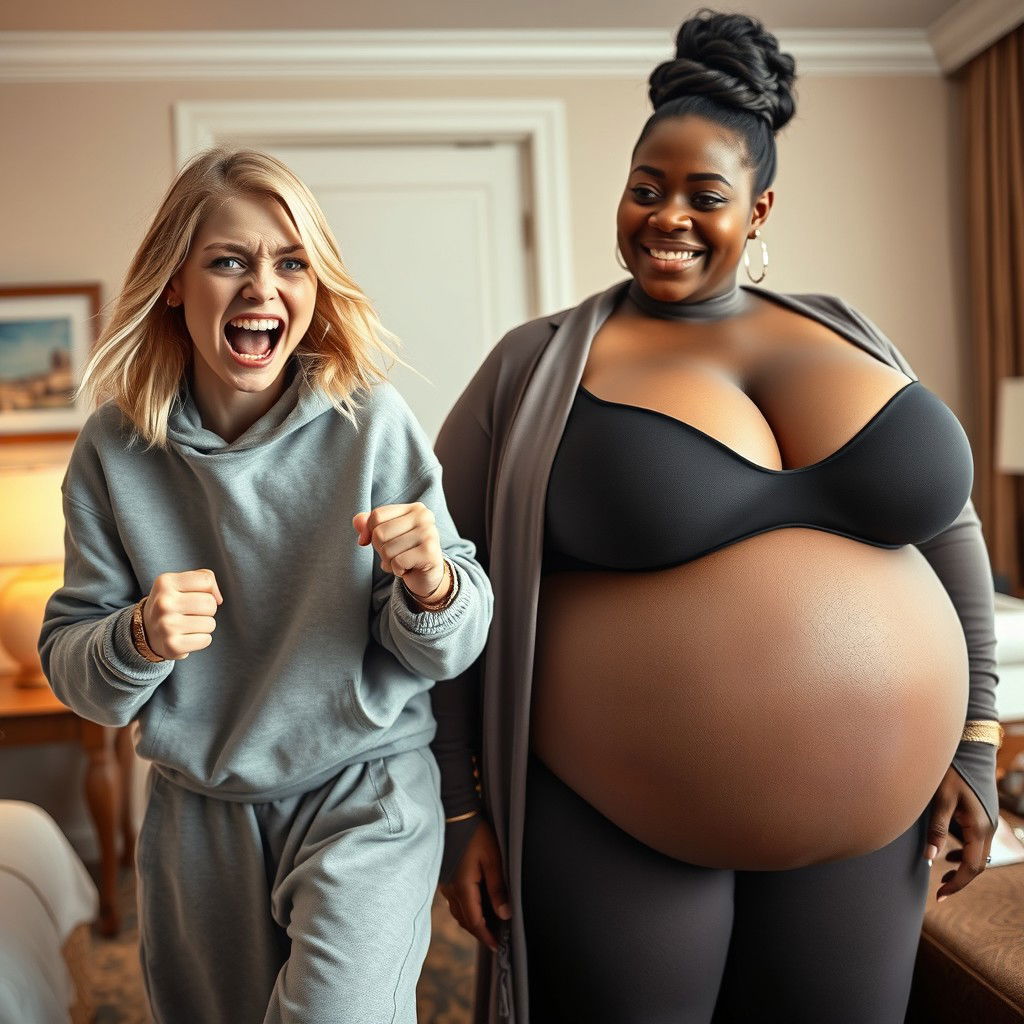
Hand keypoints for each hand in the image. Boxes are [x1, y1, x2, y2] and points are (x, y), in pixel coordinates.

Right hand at [142, 569, 222, 660]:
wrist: (147, 631)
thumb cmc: (171, 604)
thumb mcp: (180, 582)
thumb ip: (204, 578)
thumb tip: (218, 598)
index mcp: (165, 582)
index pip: (206, 581)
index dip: (208, 590)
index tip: (197, 595)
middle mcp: (163, 602)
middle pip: (210, 603)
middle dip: (208, 609)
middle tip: (192, 613)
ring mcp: (166, 625)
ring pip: (210, 623)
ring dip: (205, 625)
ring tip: (189, 624)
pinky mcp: (172, 645)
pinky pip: (206, 640)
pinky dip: (201, 639)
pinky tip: (187, 636)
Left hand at [353, 503, 444, 600]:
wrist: (428, 576)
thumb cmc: (405, 552)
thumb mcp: (386, 536)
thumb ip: (368, 525)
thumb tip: (357, 522)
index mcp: (414, 508)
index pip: (376, 516)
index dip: (370, 533)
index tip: (381, 543)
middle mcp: (424, 517)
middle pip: (379, 533)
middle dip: (381, 550)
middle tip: (397, 554)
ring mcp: (429, 533)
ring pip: (387, 550)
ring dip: (390, 562)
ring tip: (403, 562)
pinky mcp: (430, 552)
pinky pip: (397, 562)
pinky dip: (398, 570)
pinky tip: (409, 569)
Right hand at [439, 819, 511, 951]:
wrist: (455, 814)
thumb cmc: (476, 833)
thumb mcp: (493, 859)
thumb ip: (498, 888)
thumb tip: (504, 915)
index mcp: (462, 888)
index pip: (474, 922)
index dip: (486, 936)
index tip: (497, 947)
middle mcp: (450, 890)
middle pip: (464, 920)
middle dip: (480, 932)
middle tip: (495, 939)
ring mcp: (445, 884)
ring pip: (458, 911)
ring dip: (472, 921)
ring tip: (489, 925)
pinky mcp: (444, 877)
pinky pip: (454, 900)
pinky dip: (466, 908)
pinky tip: (477, 904)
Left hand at [924, 764, 995, 900]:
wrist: (971, 749)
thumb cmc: (953, 771)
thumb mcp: (941, 799)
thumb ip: (937, 829)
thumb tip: (930, 858)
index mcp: (979, 828)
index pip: (971, 867)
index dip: (957, 884)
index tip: (941, 896)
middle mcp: (989, 829)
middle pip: (978, 865)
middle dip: (960, 880)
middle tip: (940, 891)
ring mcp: (989, 823)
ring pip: (979, 855)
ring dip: (963, 868)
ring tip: (943, 875)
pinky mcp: (984, 816)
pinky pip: (978, 844)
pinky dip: (966, 853)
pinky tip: (950, 853)